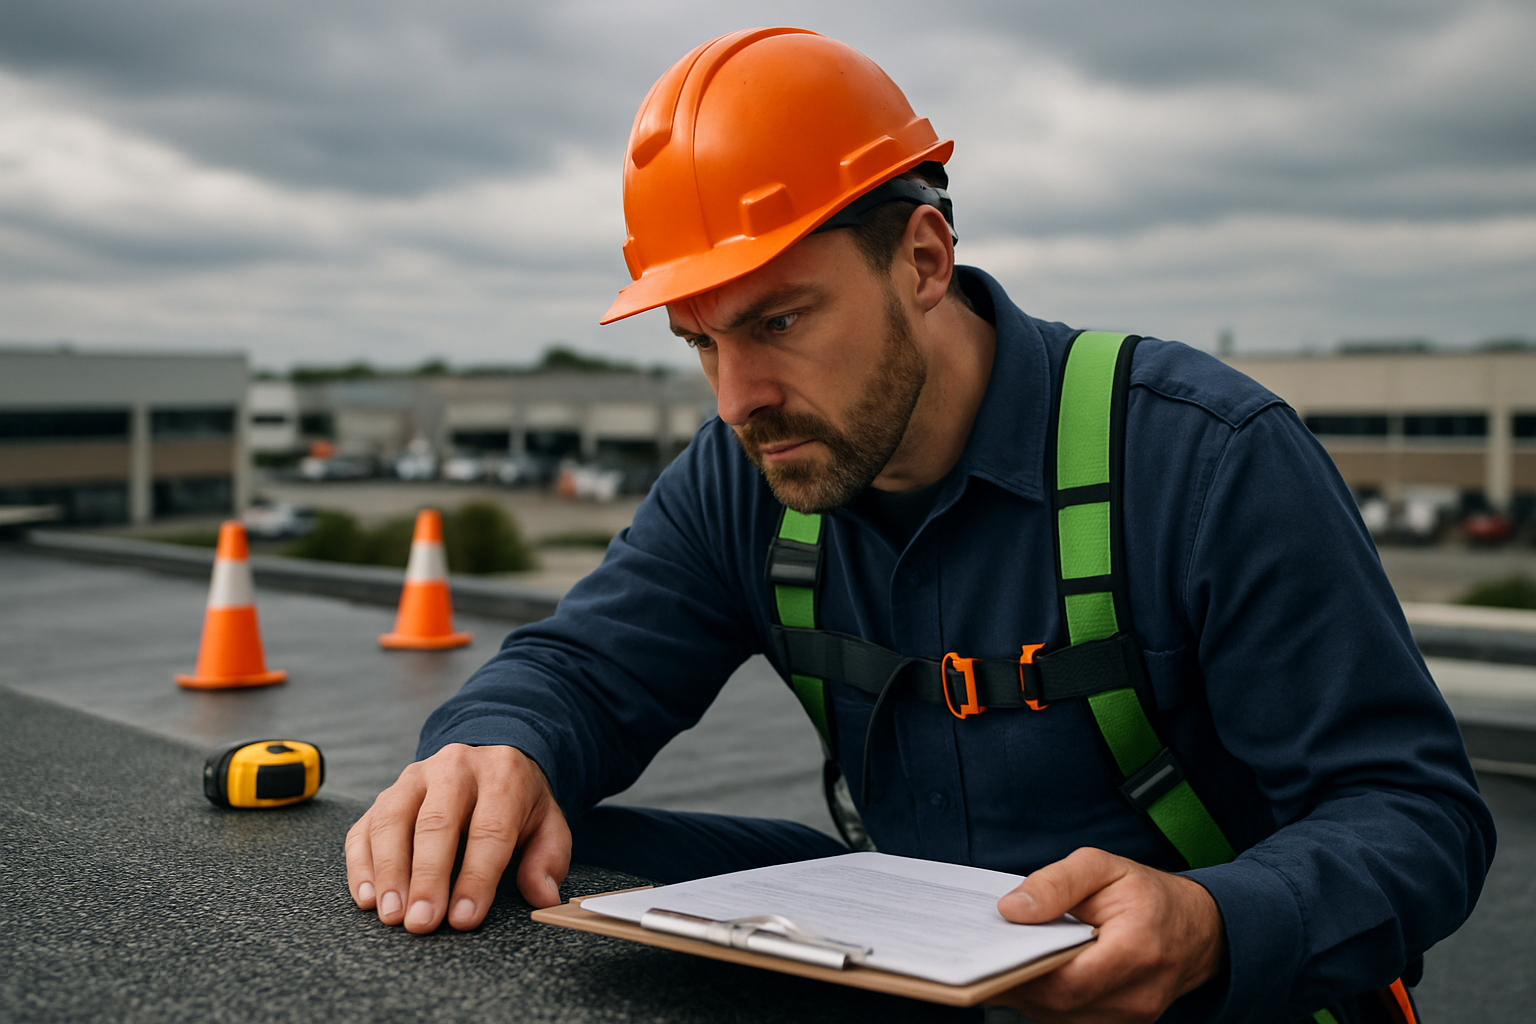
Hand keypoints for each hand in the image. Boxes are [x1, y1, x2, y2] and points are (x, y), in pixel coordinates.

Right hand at [345, 743, 570, 933]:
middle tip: (421, 922)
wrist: (490, 754)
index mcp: (502, 775)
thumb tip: (543, 898)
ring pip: (392, 820)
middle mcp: (454, 769)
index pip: (490, 828)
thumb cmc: (518, 800)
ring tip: (391, 915)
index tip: (465, 917)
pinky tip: (368, 898)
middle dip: (427, 877)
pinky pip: (364, 827)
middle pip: (435, 822)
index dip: (476, 876)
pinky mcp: (385, 794)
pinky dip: (361, 864)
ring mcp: (413, 778)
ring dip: (389, 872)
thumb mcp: (548, 823)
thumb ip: (547, 859)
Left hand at [990, 848, 1224, 1023]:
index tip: (986, 956)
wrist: (1199, 929)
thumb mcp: (1103, 867)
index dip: (1021, 973)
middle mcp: (1137, 994)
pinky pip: (1073, 1020)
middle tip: (982, 958)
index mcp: (1136, 950)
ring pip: (1061, 1018)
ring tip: (1004, 961)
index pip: (1067, 980)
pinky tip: (1033, 973)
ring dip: (1029, 993)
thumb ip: (1057, 883)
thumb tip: (1011, 910)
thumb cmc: (1149, 895)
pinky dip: (1048, 1000)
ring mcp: (1133, 1016)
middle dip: (1016, 982)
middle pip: (1059, 1005)